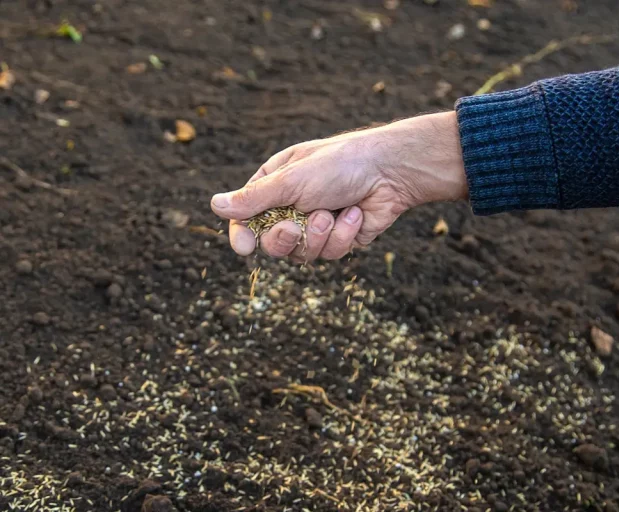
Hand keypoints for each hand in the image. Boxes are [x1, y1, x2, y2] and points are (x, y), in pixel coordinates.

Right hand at [210, 111, 467, 261]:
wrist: (391, 172)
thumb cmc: (340, 165)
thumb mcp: (292, 180)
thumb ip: (255, 199)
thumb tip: (214, 206)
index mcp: (275, 184)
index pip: (246, 217)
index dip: (243, 235)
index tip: (244, 247)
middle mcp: (293, 206)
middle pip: (272, 243)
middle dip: (285, 238)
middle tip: (295, 225)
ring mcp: (317, 224)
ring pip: (302, 254)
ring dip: (319, 235)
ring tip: (335, 212)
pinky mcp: (340, 239)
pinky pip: (331, 253)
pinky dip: (343, 236)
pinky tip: (356, 215)